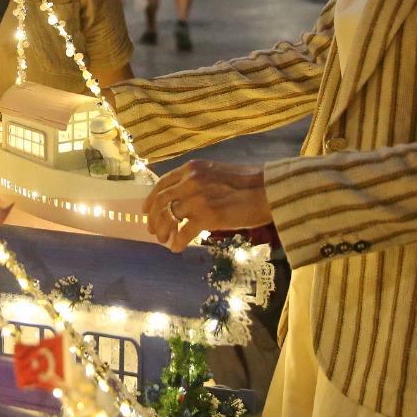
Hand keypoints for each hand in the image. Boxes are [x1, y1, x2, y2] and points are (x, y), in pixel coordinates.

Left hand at [143, 160, 271, 252]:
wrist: (270, 190)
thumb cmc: (250, 183)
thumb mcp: (217, 174)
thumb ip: (199, 182)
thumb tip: (184, 199)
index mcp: (193, 169)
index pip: (162, 183)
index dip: (151, 198)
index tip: (146, 210)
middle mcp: (191, 180)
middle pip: (161, 201)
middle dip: (154, 218)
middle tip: (152, 231)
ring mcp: (198, 198)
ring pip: (170, 217)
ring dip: (164, 231)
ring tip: (164, 240)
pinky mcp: (208, 216)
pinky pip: (183, 232)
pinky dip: (177, 241)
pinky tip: (176, 248)